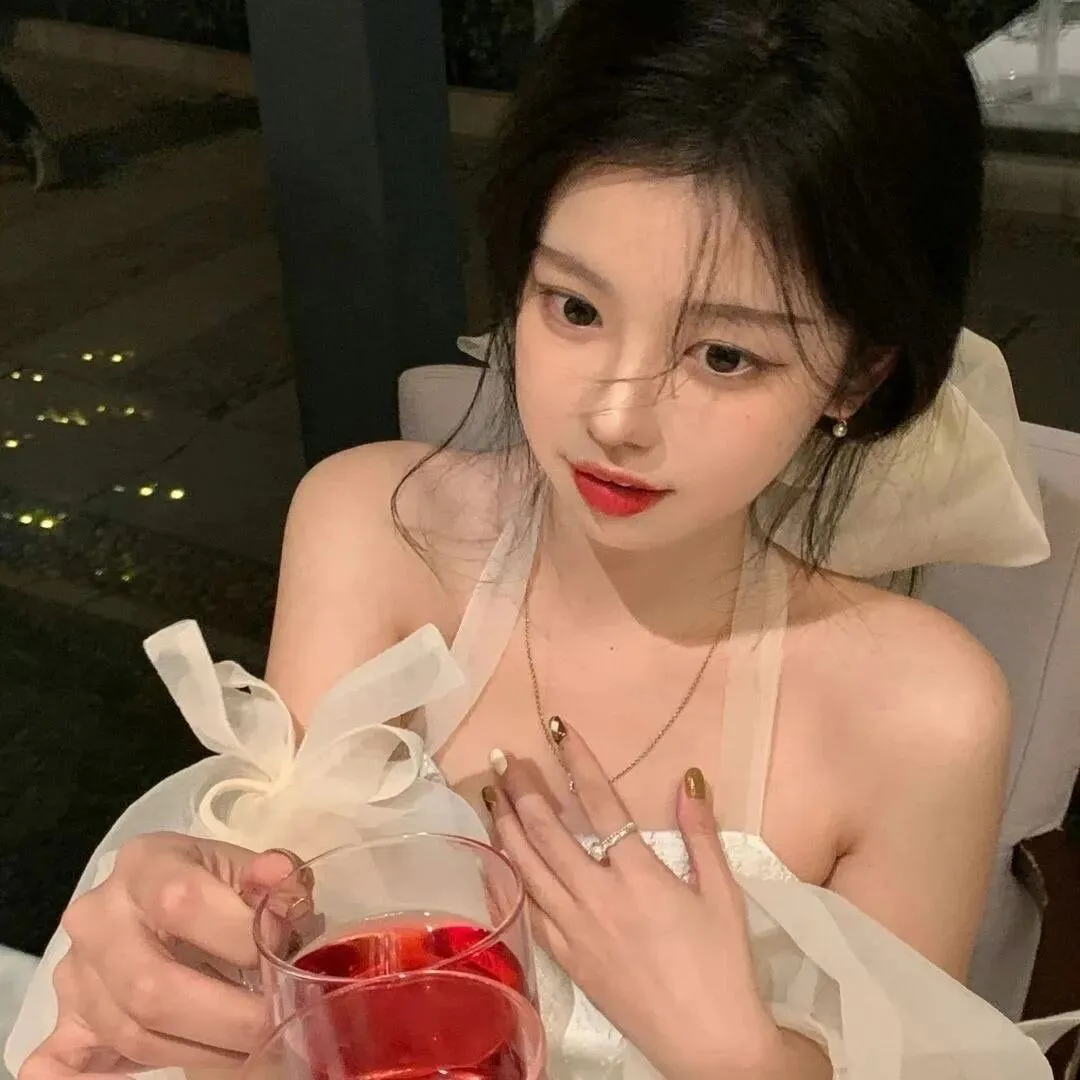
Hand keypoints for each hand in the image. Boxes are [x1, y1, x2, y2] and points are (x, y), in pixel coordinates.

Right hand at [20, 833, 299, 1079]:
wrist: (158, 907)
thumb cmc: (212, 885)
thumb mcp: (245, 869)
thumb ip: (270, 878)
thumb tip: (280, 875)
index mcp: (145, 864)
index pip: (182, 903)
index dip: (238, 938)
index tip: (281, 961)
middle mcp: (97, 915)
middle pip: (150, 985)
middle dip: (224, 1017)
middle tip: (272, 1025)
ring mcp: (75, 971)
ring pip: (130, 1032)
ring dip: (199, 1050)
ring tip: (247, 1046)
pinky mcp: (65, 1018)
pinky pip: (63, 1066)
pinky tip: (148, 1076)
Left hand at [484, 724, 785, 1079]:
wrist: (708, 1043)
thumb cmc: (724, 965)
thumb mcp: (723, 895)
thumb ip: (701, 834)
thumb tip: (688, 779)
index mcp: (639, 876)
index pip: (599, 802)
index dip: (577, 760)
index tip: (557, 729)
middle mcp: (598, 897)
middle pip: (547, 832)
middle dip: (522, 789)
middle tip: (502, 758)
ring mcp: (576, 930)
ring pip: (528, 868)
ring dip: (507, 827)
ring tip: (490, 796)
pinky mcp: (568, 959)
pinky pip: (530, 909)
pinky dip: (513, 877)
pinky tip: (505, 859)